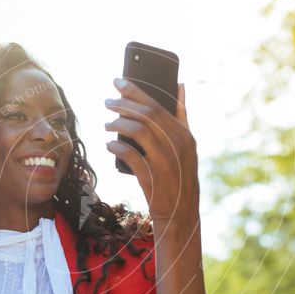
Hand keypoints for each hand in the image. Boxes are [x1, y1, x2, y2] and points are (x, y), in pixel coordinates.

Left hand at [104, 78, 199, 221]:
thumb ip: (182, 114)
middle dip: (122, 104)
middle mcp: (176, 144)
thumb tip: (180, 84)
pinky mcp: (152, 176)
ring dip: (117, 124)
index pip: (157, 104)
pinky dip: (116, 146)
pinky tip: (109, 144)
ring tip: (107, 125)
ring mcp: (165, 160)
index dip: (135, 90)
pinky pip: (129, 154)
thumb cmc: (180, 174)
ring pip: (137, 130)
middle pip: (145, 114)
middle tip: (107, 102)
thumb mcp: (187, 144)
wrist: (181, 211)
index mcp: (183, 134)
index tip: (118, 82)